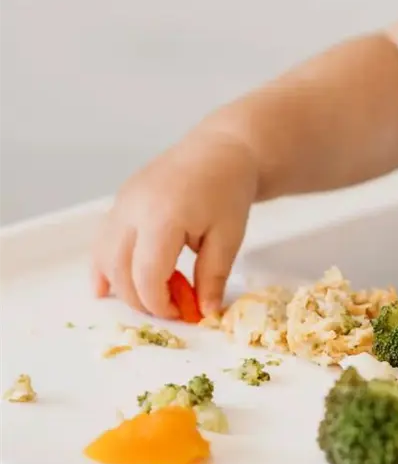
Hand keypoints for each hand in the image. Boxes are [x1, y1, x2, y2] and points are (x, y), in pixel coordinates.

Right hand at [92, 132, 257, 319]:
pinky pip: (102, 241)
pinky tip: (105, 289)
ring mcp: (121, 204)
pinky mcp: (119, 202)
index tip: (182, 312)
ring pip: (104, 258)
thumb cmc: (228, 190)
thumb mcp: (229, 237)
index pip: (146, 276)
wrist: (220, 151)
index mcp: (162, 217)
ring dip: (122, 286)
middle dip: (141, 299)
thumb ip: (214, 277)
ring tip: (151, 297)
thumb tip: (205, 312)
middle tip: (170, 309)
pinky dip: (103, 267)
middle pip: (120, 271)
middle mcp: (132, 210)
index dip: (160, 303)